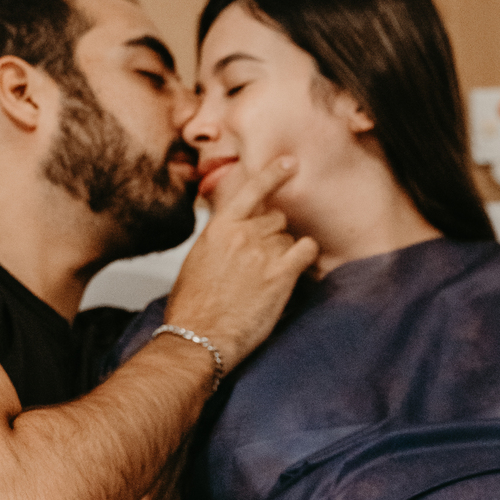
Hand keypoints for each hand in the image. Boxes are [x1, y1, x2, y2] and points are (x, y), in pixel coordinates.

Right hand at [166, 155, 317, 371]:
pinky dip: (305, 259)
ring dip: (285, 254)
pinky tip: (296, 272)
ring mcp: (262, 252)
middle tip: (262, 264)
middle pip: (275, 219)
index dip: (273, 173)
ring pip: (289, 238)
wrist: (198, 337)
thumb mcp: (198, 261)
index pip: (250, 190)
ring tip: (266, 280)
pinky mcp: (280, 274)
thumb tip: (234, 236)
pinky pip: (306, 251)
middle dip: (273, 237)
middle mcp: (242, 234)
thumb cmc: (193, 307)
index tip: (290, 162)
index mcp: (219, 228)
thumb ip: (220, 240)